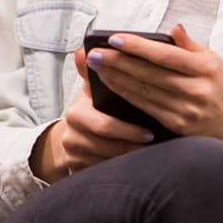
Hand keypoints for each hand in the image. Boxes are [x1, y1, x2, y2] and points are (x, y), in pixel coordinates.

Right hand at [33, 47, 151, 180]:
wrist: (76, 137)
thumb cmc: (95, 108)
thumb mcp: (94, 89)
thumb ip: (95, 70)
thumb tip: (83, 50)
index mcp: (76, 111)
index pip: (103, 123)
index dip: (128, 129)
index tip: (150, 131)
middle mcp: (70, 134)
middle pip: (105, 145)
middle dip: (130, 146)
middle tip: (152, 145)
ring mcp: (72, 154)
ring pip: (105, 162)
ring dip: (128, 160)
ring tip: (151, 157)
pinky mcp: (75, 170)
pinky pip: (100, 173)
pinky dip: (119, 172)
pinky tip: (136, 169)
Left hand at [86, 25, 222, 162]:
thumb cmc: (220, 87)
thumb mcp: (212, 61)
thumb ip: (189, 45)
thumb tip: (173, 28)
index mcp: (205, 68)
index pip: (165, 55)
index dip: (138, 47)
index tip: (114, 38)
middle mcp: (196, 89)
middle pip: (149, 74)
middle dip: (118, 62)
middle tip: (94, 53)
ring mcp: (186, 110)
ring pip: (144, 91)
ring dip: (117, 79)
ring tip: (96, 67)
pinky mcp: (177, 126)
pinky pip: (146, 108)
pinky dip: (126, 95)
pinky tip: (111, 85)